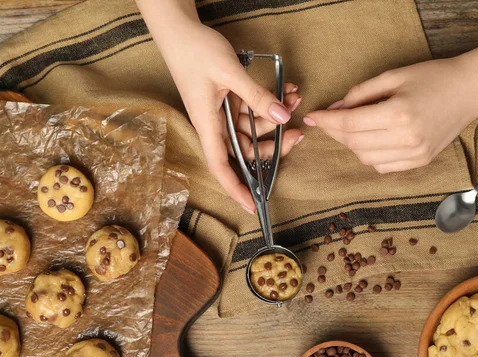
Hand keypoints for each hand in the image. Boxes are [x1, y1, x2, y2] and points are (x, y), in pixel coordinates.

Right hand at [159, 23, 302, 213]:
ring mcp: (221, 111)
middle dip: (272, 144)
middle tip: (297, 132)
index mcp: (207, 124)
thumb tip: (283, 118)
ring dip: (275, 116)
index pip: (221, 166)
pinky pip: (251, 109)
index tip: (252, 206)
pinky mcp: (227, 99)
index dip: (235, 189)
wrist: (180, 29)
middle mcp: (214, 123)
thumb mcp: (230, 73)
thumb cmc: (195, 51)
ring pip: (252, 128)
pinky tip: (285, 90)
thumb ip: (257, 96)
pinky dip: (268, 102)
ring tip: (294, 98)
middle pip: (245, 148)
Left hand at [303, 58, 477, 172]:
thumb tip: (335, 108)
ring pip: (365, 159)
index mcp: (399, 114)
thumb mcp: (393, 76)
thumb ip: (360, 93)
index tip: (312, 116)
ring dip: (350, 145)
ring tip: (349, 128)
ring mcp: (415, 154)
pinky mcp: (420, 162)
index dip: (327, 121)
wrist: (470, 90)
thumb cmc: (433, 77)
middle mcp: (407, 139)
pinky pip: (382, 166)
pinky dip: (368, 155)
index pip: (350, 123)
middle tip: (326, 121)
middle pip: (354, 143)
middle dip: (334, 132)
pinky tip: (369, 140)